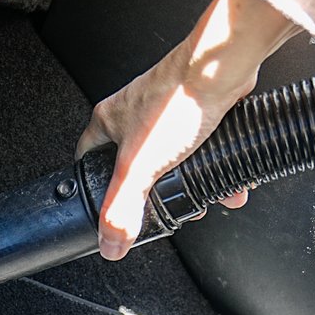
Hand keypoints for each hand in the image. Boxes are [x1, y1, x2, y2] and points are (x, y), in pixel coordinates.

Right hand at [76, 0, 297, 259]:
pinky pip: (201, 147)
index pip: (86, 160)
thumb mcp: (140, 168)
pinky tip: (227, 184)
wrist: (221, 70)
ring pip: (172, 159)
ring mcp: (166, 110)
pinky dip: (213, 167)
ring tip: (204, 199)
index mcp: (108, 121)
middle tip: (167, 206)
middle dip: (156, 192)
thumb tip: (109, 244)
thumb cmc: (177, 100)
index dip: (94, 187)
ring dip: (190, 183)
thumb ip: (122, 209)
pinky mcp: (197, 109)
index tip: (109, 208)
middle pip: (136, 166)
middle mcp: (134, 112)